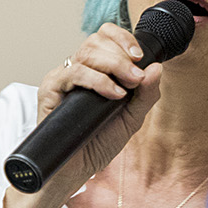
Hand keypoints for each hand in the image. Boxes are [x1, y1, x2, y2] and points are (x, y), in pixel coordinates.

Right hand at [4, 23, 161, 207]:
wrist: (74, 170)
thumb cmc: (97, 145)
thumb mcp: (131, 119)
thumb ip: (146, 95)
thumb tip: (157, 67)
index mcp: (96, 70)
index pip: (105, 36)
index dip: (123, 38)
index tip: (140, 56)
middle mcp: (78, 70)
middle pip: (96, 41)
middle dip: (122, 55)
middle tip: (136, 77)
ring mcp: (63, 78)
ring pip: (86, 51)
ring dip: (113, 64)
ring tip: (127, 86)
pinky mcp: (50, 89)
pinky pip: (74, 73)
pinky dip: (98, 81)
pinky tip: (113, 94)